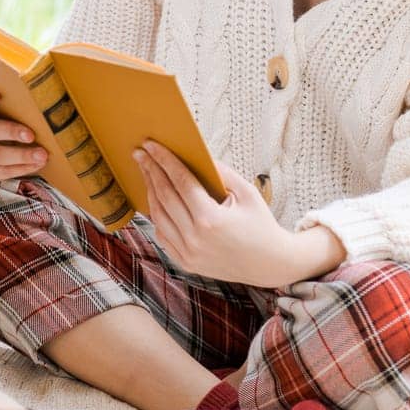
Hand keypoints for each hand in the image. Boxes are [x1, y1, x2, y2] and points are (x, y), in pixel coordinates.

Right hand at [0, 86, 48, 185]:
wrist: (0, 142)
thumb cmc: (9, 115)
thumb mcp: (8, 105)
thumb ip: (18, 98)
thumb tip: (48, 88)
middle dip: (11, 132)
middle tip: (31, 134)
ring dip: (21, 155)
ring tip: (42, 154)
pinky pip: (0, 172)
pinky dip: (20, 169)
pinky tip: (36, 165)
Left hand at [133, 139, 299, 287]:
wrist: (269, 264)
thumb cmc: (261, 224)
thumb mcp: (247, 193)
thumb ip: (222, 172)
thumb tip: (199, 155)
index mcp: (210, 219)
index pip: (180, 182)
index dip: (164, 161)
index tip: (151, 145)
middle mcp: (194, 238)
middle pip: (165, 197)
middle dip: (151, 171)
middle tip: (140, 153)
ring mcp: (188, 253)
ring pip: (159, 217)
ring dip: (150, 192)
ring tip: (146, 172)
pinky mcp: (185, 263)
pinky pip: (163, 236)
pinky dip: (157, 216)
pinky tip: (156, 200)